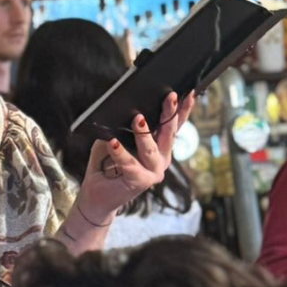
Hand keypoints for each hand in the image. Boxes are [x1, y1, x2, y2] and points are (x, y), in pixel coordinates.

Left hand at [78, 90, 195, 221]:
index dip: (182, 110)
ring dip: (144, 133)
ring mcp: (153, 171)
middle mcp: (161, 159)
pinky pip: (129, 164)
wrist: (97, 193)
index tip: (189, 93)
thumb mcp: (115, 137)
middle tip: (170, 96)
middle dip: (169, 113)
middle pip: (168, 133)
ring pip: (151, 149)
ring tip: (138, 118)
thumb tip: (127, 110)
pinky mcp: (140, 182)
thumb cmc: (106, 162)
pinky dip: (120, 152)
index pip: (173, 126)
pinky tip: (112, 142)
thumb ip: (123, 127)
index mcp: (159, 147)